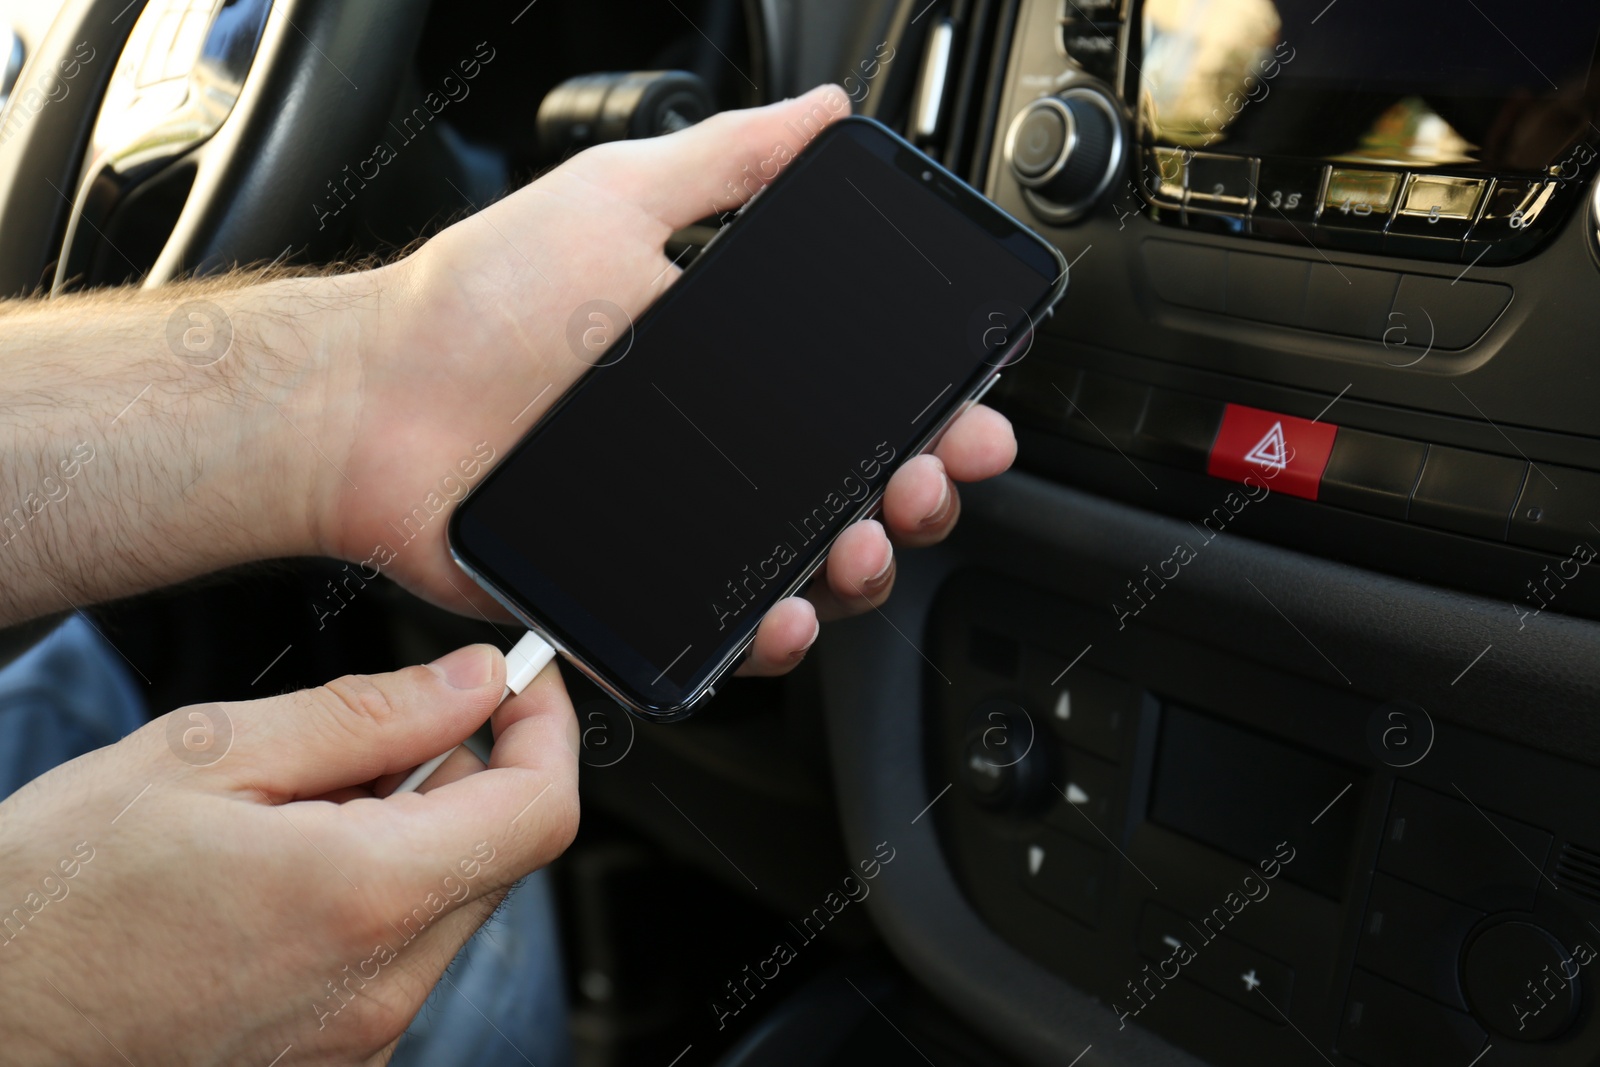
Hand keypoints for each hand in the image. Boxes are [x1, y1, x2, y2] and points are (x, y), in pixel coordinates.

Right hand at [0, 645, 575, 1065]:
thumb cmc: (51, 901)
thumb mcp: (203, 757)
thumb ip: (364, 716)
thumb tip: (469, 683)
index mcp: (362, 898)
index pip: (538, 810)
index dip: (543, 730)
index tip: (520, 684)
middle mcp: (379, 989)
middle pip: (499, 855)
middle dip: (462, 776)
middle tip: (366, 740)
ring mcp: (357, 1042)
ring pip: (447, 905)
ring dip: (410, 837)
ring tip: (293, 814)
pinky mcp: (329, 1064)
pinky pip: (396, 960)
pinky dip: (372, 898)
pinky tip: (281, 876)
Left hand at [305, 84, 1017, 673]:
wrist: (371, 403)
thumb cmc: (481, 303)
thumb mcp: (615, 200)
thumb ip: (728, 162)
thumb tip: (822, 114)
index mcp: (733, 368)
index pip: (864, 399)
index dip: (932, 411)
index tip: (970, 411)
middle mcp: (721, 452)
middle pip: (859, 490)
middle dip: (919, 493)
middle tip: (925, 479)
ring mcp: (684, 528)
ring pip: (810, 570)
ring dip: (860, 568)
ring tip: (857, 546)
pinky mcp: (638, 596)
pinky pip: (724, 632)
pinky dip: (769, 636)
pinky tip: (782, 614)